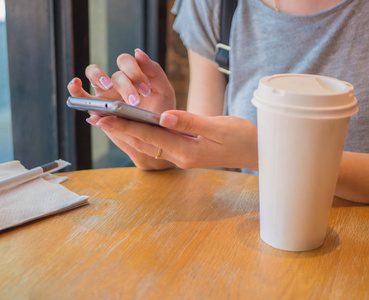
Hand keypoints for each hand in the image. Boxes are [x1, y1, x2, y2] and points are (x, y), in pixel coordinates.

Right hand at [68, 48, 174, 112]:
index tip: (146, 91)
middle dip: (126, 86)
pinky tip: (76, 84)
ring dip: (99, 77)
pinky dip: (75, 88)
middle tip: (134, 101)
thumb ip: (154, 70)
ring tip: (108, 87)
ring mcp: (105, 93)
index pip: (128, 62)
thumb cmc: (159, 113)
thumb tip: (137, 51)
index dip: (135, 72)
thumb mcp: (164, 91)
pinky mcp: (96, 108)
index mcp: (134, 75)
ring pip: (93, 73)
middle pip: (115, 73)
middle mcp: (118, 81)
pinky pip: (80, 95)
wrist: (156, 137)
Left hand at [94, 110, 258, 170]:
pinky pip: (159, 142)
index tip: (103, 117)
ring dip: (128, 132)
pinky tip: (136, 125)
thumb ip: (190, 122)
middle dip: (119, 129)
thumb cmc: (242, 138)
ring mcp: (183, 155)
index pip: (149, 136)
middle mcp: (180, 156)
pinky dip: (144, 133)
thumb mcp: (217, 128)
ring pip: (149, 143)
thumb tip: (163, 116)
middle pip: (144, 142)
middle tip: (95, 118)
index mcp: (186, 152)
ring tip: (108, 121)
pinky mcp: (186, 150)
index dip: (125, 125)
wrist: (257, 152)